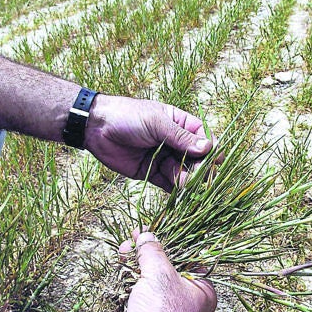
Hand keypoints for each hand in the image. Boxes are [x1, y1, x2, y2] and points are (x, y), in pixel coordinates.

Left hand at [84, 95, 212, 191]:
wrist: (96, 127)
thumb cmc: (128, 116)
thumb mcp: (156, 123)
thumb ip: (180, 137)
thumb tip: (207, 148)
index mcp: (179, 124)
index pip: (203, 137)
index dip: (210, 149)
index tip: (215, 160)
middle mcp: (175, 142)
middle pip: (196, 158)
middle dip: (200, 168)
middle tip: (200, 176)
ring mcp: (164, 158)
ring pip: (183, 172)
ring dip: (187, 180)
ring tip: (186, 184)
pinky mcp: (151, 173)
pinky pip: (168, 184)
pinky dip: (175, 191)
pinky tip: (180, 195)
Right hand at [119, 231, 216, 311]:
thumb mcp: (160, 278)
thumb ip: (153, 253)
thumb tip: (147, 235)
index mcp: (201, 288)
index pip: (186, 253)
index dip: (168, 237)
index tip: (151, 225)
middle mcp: (187, 296)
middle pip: (167, 263)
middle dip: (147, 248)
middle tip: (131, 238)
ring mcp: (167, 306)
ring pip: (151, 276)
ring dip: (136, 261)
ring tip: (122, 252)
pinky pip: (141, 290)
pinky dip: (131, 278)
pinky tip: (122, 268)